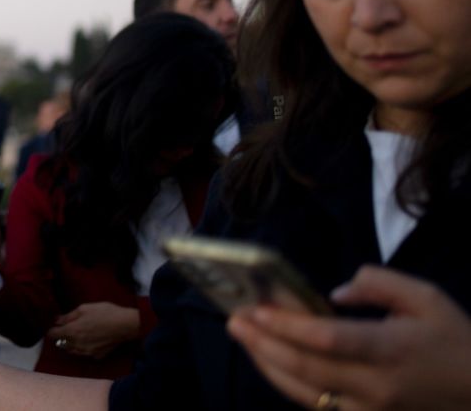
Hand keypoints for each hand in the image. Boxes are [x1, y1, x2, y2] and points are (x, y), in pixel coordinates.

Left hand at [47, 302, 140, 359]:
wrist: (125, 325)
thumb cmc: (104, 313)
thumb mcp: (84, 308)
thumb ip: (68, 316)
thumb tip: (56, 320)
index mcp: (72, 331)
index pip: (54, 335)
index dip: (51, 330)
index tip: (53, 327)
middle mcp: (77, 344)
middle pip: (62, 344)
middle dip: (60, 338)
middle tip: (64, 330)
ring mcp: (87, 352)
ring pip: (72, 351)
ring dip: (70, 344)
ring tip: (75, 335)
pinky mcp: (96, 356)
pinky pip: (84, 353)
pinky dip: (82, 348)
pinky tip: (87, 341)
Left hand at [228, 266, 470, 410]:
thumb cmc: (456, 341)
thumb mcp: (428, 299)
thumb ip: (380, 284)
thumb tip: (333, 294)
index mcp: (392, 350)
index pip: (328, 340)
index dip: (288, 326)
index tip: (256, 309)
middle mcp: (377, 386)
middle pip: (307, 368)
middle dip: (264, 345)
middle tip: (233, 320)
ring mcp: (371, 410)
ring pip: (306, 392)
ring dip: (268, 365)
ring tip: (243, 338)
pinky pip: (318, 406)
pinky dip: (289, 384)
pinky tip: (270, 362)